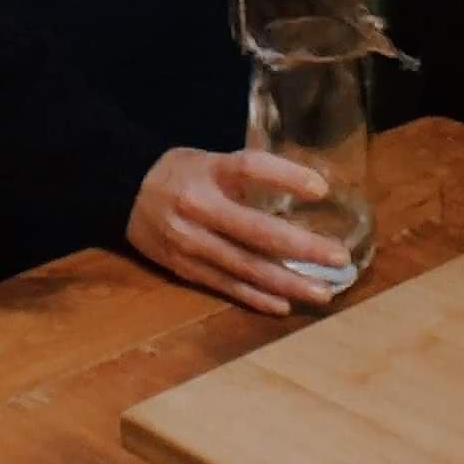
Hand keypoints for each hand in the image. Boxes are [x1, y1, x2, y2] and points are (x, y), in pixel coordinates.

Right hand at [126, 146, 351, 314]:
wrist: (124, 192)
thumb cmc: (180, 172)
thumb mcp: (210, 159)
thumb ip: (247, 175)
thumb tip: (304, 186)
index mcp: (208, 170)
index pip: (250, 168)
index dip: (287, 177)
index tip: (323, 188)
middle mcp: (199, 206)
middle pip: (256, 230)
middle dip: (301, 248)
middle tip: (338, 258)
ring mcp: (190, 242)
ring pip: (245, 267)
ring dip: (287, 283)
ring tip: (322, 292)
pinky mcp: (184, 268)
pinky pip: (226, 285)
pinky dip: (256, 297)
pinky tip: (283, 304)